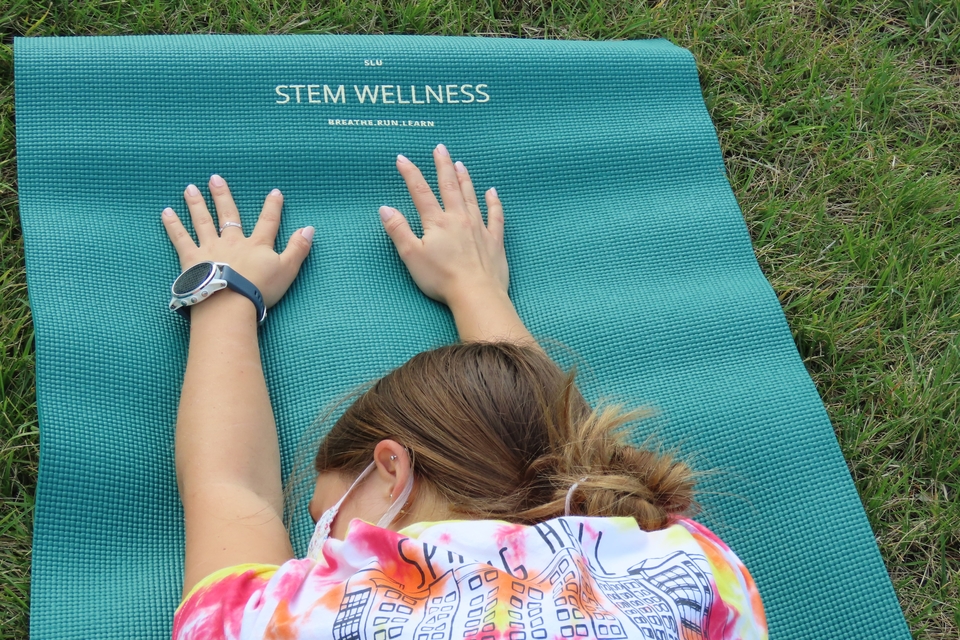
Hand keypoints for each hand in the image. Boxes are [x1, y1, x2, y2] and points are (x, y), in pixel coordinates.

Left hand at [161, 175, 313, 308]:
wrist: (230, 303)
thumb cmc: (259, 289)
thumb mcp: (287, 270)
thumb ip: (298, 248)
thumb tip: (310, 228)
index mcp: (256, 245)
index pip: (267, 221)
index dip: (272, 207)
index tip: (275, 192)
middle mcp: (232, 241)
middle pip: (228, 214)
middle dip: (222, 196)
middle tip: (215, 178)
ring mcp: (210, 248)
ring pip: (203, 221)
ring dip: (196, 204)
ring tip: (189, 188)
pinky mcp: (192, 259)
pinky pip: (180, 238)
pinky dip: (173, 225)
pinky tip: (166, 212)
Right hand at [379, 144, 507, 306]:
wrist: (476, 294)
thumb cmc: (441, 279)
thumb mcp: (412, 256)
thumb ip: (398, 230)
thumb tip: (385, 208)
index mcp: (437, 222)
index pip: (420, 191)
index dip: (410, 173)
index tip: (402, 158)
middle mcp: (459, 218)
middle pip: (449, 186)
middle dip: (442, 165)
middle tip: (440, 148)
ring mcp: (479, 227)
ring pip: (471, 196)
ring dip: (465, 178)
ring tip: (460, 163)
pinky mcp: (494, 240)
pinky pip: (496, 216)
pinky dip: (494, 202)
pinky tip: (492, 192)